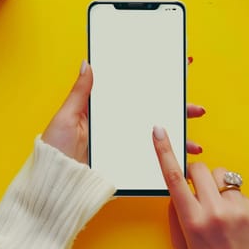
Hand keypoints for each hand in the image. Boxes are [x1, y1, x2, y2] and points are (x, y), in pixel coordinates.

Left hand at [42, 60, 205, 162]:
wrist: (53, 185)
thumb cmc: (54, 151)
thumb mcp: (65, 118)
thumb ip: (80, 93)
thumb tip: (88, 64)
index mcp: (105, 109)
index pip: (133, 90)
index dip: (154, 80)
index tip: (175, 68)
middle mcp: (117, 125)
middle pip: (152, 112)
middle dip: (177, 110)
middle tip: (196, 109)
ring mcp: (123, 144)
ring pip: (156, 136)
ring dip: (178, 137)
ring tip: (194, 142)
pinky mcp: (125, 162)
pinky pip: (150, 158)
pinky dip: (167, 158)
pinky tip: (180, 160)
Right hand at [152, 126, 248, 248]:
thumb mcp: (183, 245)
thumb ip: (175, 216)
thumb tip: (177, 192)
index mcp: (193, 220)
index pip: (174, 178)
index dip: (164, 152)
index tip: (159, 132)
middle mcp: (215, 212)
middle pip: (199, 169)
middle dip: (196, 173)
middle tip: (199, 189)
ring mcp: (238, 209)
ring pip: (222, 176)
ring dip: (218, 186)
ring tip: (222, 208)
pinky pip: (240, 191)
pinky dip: (235, 200)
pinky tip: (237, 219)